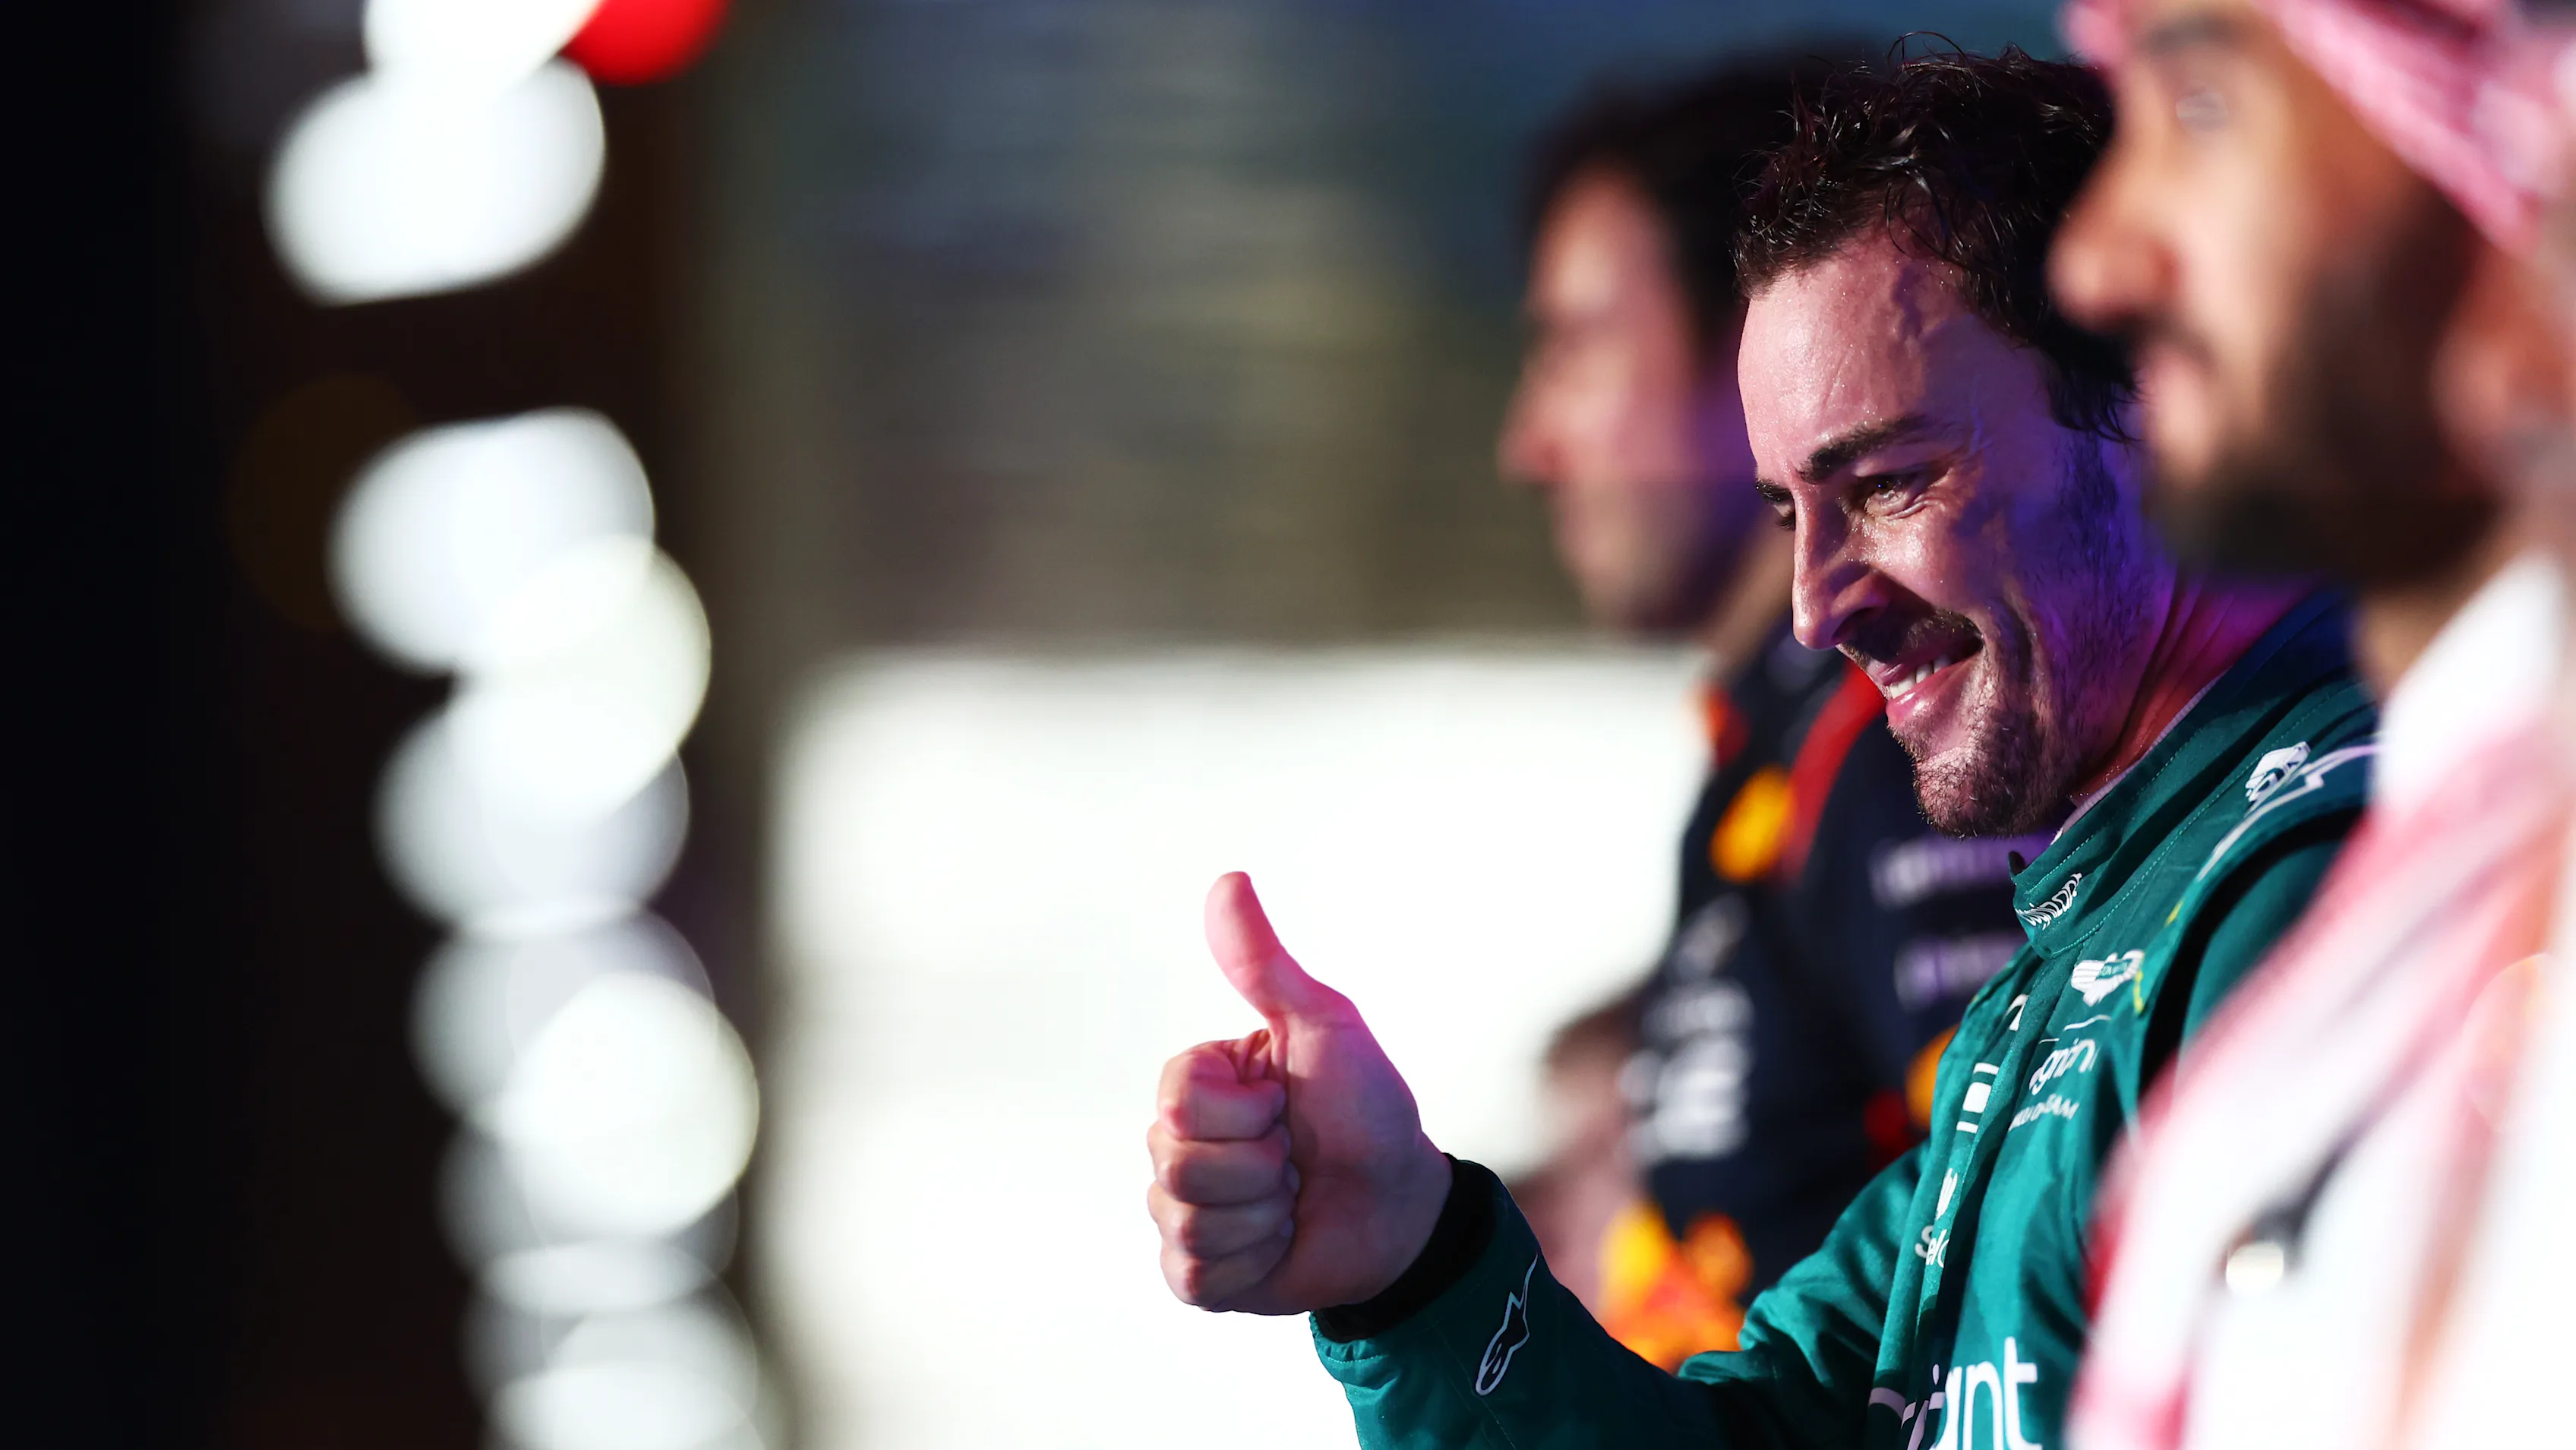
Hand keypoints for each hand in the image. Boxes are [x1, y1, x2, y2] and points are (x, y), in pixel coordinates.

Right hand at [1147, 872, 1451, 1314]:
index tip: (1285, 1101)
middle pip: (1177, 1162)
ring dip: (1263, 1214)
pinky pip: (1195, 1272)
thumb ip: (1266, 965)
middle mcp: (1177, 1142)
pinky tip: (1279, 1242)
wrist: (1401, 1207)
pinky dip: (1254, 1261)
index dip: (1247, 1110)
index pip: (1177, 1099)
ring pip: (1188, 1220)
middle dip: (1259, 1165)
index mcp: (1197, 1082)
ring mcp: (1181, 1210)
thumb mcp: (1324, 1027)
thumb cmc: (1365, 1107)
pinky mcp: (1195, 1273)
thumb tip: (1228, 879)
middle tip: (1295, 1154)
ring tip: (1291, 1199)